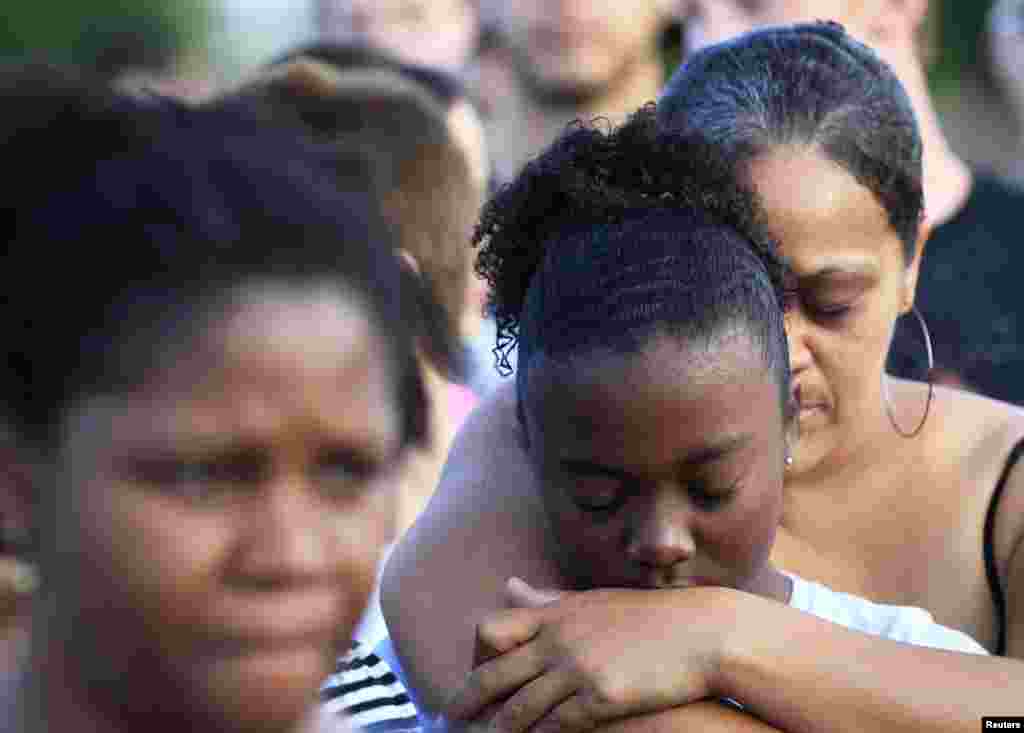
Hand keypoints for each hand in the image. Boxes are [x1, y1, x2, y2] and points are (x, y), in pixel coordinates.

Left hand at [447, 578, 737, 732]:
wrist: (705, 633)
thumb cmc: (651, 617)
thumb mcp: (594, 601)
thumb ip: (547, 600)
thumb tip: (509, 586)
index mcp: (556, 612)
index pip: (493, 629)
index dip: (475, 656)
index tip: (464, 676)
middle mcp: (560, 638)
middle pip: (496, 674)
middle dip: (467, 701)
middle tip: (446, 720)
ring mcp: (579, 668)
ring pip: (520, 707)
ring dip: (496, 729)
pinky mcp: (601, 697)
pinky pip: (556, 725)